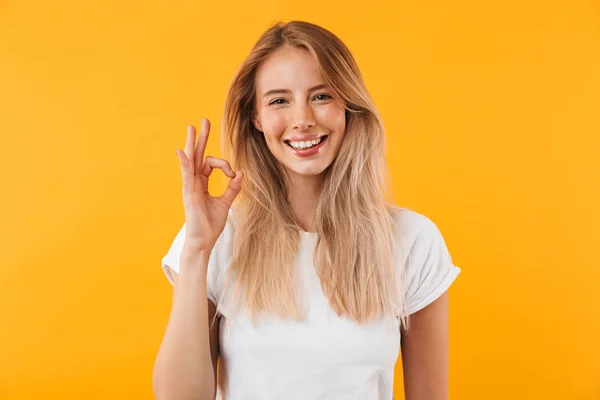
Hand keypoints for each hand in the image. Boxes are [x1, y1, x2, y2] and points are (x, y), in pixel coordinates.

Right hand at [175, 119, 242, 251]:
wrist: (203, 241)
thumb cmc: (211, 224)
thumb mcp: (225, 203)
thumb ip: (232, 188)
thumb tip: (241, 173)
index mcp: (201, 183)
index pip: (210, 163)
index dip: (224, 165)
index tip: (232, 174)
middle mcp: (193, 182)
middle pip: (197, 155)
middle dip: (201, 138)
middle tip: (203, 121)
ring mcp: (189, 186)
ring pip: (190, 160)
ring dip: (191, 143)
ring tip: (191, 128)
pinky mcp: (188, 193)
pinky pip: (185, 175)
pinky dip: (184, 163)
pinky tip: (182, 151)